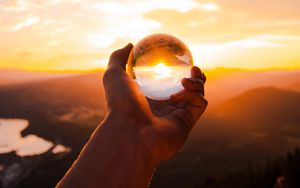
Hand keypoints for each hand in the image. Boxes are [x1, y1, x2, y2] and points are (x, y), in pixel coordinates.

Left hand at [103, 43, 207, 163]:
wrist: (130, 132)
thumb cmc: (120, 104)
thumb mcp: (114, 75)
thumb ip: (118, 58)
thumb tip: (130, 45)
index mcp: (149, 99)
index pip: (167, 84)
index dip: (176, 71)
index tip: (179, 60)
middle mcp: (163, 109)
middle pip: (186, 90)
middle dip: (194, 78)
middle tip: (193, 68)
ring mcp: (175, 117)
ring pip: (196, 96)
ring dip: (197, 83)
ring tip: (189, 77)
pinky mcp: (186, 123)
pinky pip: (199, 104)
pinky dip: (196, 93)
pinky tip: (183, 90)